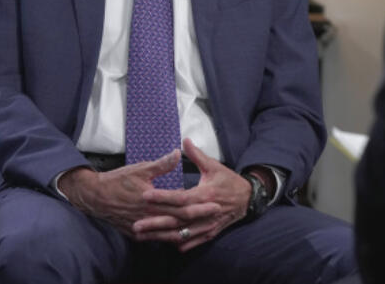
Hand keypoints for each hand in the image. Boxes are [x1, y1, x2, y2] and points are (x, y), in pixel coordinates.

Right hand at [57, 150, 220, 235]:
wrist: (95, 197)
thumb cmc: (118, 180)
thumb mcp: (140, 168)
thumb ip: (161, 164)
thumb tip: (178, 153)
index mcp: (152, 200)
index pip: (181, 205)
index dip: (199, 205)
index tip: (215, 202)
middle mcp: (149, 216)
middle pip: (180, 221)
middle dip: (199, 219)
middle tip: (216, 215)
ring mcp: (142, 227)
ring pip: (169, 234)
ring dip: (187, 231)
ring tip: (203, 229)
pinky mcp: (136, 233)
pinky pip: (156, 240)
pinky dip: (169, 239)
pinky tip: (179, 238)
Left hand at [133, 138, 251, 250]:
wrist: (247, 198)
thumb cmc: (228, 180)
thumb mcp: (214, 165)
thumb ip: (197, 155)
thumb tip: (184, 141)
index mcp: (205, 194)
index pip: (180, 197)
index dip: (163, 197)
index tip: (145, 195)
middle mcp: (205, 212)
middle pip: (177, 220)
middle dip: (156, 223)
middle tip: (136, 224)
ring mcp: (208, 225)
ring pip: (182, 234)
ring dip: (162, 236)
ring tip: (143, 237)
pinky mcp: (209, 233)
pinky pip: (192, 242)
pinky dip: (178, 244)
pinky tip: (164, 243)